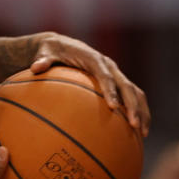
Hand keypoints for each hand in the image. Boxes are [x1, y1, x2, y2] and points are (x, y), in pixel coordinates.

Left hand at [30, 33, 149, 135]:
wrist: (61, 45)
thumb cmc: (51, 51)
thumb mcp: (44, 53)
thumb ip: (42, 60)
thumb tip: (35, 68)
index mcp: (94, 59)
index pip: (105, 76)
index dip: (110, 90)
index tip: (113, 107)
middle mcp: (109, 66)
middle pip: (126, 86)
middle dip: (133, 105)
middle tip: (134, 125)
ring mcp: (115, 74)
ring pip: (135, 92)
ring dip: (142, 111)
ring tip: (142, 133)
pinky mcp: (116, 82)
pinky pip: (131, 97)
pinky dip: (138, 111)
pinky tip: (138, 132)